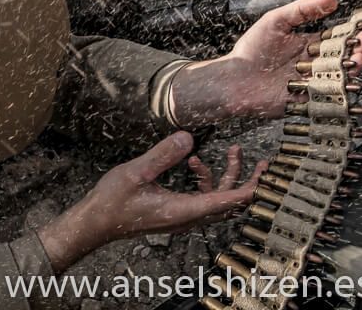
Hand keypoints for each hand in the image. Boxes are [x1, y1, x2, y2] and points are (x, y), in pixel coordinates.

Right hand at [37, 132, 264, 271]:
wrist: (95, 222)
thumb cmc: (112, 202)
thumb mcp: (137, 172)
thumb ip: (163, 154)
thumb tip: (188, 138)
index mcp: (183, 210)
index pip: (226, 201)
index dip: (249, 189)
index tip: (266, 176)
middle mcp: (187, 217)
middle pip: (227, 201)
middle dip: (244, 178)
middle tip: (259, 160)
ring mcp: (181, 216)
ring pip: (215, 198)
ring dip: (223, 175)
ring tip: (228, 150)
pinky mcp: (174, 212)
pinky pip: (200, 197)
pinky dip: (203, 180)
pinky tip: (190, 163)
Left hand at [169, 0, 361, 125]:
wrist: (235, 81)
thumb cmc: (251, 50)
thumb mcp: (276, 20)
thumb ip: (302, 9)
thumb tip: (332, 1)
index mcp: (310, 43)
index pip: (340, 33)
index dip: (358, 25)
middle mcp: (316, 62)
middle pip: (347, 51)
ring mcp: (316, 80)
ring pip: (344, 71)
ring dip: (356, 60)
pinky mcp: (312, 97)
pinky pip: (333, 91)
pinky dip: (344, 82)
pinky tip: (349, 71)